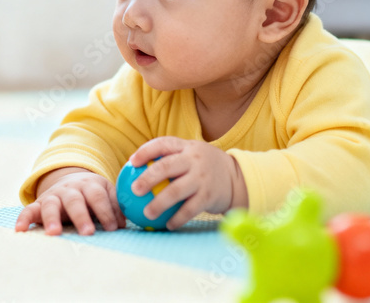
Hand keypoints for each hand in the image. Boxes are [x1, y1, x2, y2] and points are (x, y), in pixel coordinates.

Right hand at [15, 168, 124, 235]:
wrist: (70, 179)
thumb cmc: (92, 192)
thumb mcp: (105, 193)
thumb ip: (114, 206)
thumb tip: (123, 223)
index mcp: (89, 185)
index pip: (98, 196)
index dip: (106, 211)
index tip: (113, 227)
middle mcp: (70, 189)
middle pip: (75, 200)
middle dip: (81, 216)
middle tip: (88, 232)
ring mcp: (53, 195)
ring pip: (51, 205)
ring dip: (52, 218)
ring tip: (54, 233)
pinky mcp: (38, 204)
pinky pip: (28, 210)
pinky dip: (23, 219)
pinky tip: (20, 230)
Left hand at [128, 137, 247, 229]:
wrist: (237, 179)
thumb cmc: (205, 167)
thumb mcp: (192, 155)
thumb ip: (171, 159)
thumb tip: (137, 171)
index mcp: (187, 147)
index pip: (163, 144)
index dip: (146, 151)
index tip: (131, 162)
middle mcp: (194, 159)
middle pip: (166, 167)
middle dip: (147, 178)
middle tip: (134, 190)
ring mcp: (202, 178)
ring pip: (176, 191)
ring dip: (159, 204)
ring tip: (146, 214)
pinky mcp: (209, 195)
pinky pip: (189, 209)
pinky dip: (177, 218)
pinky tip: (168, 225)